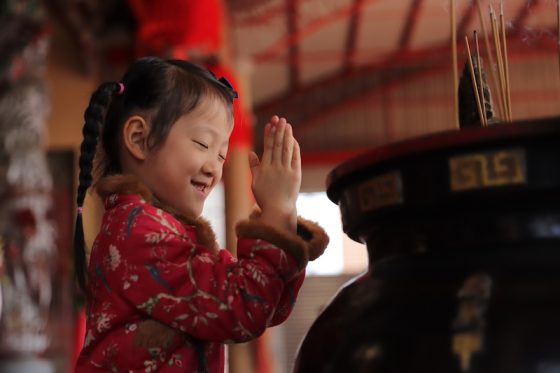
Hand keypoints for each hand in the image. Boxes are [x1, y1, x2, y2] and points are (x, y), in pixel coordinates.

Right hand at [249, 116, 300, 231]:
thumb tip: (251, 153)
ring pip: (286, 149)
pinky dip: (294, 148)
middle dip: (279, 131)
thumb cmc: (265, 197)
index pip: (267, 147)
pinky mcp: (296, 175)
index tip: (270, 124)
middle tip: (281, 119)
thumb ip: (254, 166)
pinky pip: (295, 158)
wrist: (278, 210)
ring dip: (287, 136)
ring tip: (287, 125)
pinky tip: (294, 140)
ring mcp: (286, 171)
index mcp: (264, 168)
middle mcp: (275, 167)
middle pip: (278, 145)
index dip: (269, 134)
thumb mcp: (255, 182)